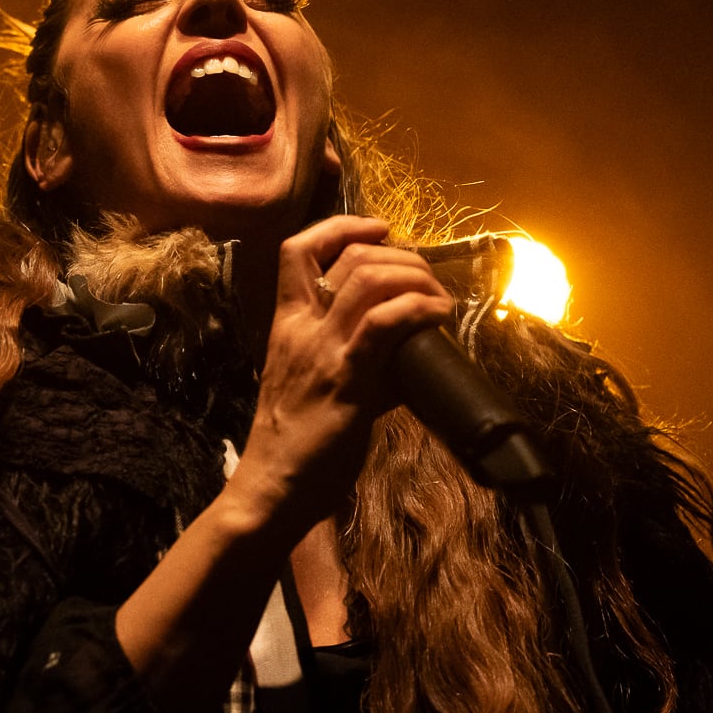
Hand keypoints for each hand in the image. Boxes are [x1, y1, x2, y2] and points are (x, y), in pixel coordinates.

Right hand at [231, 215, 453, 534]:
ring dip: (416, 279)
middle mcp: (301, 327)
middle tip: (428, 279)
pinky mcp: (346, 378)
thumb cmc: (295, 442)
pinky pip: (385, 323)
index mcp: (287, 323)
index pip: (299, 249)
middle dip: (401, 256)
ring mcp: (322, 350)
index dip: (342, 226)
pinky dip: (418, 308)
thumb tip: (407, 352)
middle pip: (351, 257)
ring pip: (369, 279)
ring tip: (439, 299)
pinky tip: (437, 316)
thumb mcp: (317, 385)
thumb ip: (356, 360)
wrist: (273, 486)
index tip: (379, 229)